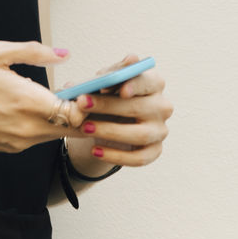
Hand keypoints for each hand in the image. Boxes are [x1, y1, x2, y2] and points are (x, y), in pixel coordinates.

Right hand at [0, 40, 94, 153]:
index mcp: (28, 102)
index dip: (87, 101)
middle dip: (80, 112)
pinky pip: (36, 137)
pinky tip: (24, 106)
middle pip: (73, 128)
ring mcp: (18, 141)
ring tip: (47, 95)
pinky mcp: (9, 147)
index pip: (79, 112)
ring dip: (60, 118)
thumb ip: (34, 51)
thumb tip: (63, 54)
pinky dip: (40, 124)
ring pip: (55, 133)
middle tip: (75, 93)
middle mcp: (28, 128)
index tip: (82, 87)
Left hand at [63, 52, 173, 169]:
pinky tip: (95, 151)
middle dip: (108, 105)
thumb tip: (76, 89)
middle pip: (139, 107)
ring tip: (85, 128)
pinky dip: (116, 156)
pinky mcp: (155, 150)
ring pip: (140, 134)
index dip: (136, 85)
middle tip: (82, 103)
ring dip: (109, 131)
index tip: (121, 89)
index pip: (148, 81)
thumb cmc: (106, 97)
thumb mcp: (99, 85)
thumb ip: (92, 84)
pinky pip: (139, 158)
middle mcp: (161, 106)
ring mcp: (160, 129)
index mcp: (152, 83)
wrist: (108, 122)